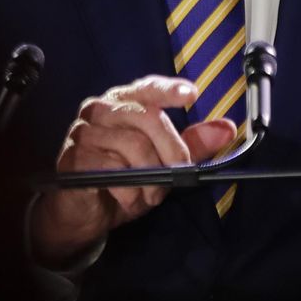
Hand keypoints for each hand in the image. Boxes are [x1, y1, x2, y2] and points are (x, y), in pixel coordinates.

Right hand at [28, 75, 235, 268]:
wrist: (82, 213)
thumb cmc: (122, 180)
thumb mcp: (161, 163)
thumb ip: (191, 144)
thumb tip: (227, 128)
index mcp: (123, 101)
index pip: (148, 87)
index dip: (169, 89)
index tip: (191, 94)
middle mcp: (101, 108)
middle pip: (148, 117)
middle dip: (170, 151)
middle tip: (176, 176)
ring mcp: (84, 131)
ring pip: (133, 146)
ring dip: (150, 179)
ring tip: (150, 195)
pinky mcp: (74, 157)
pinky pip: (112, 170)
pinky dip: (129, 191)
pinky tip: (129, 199)